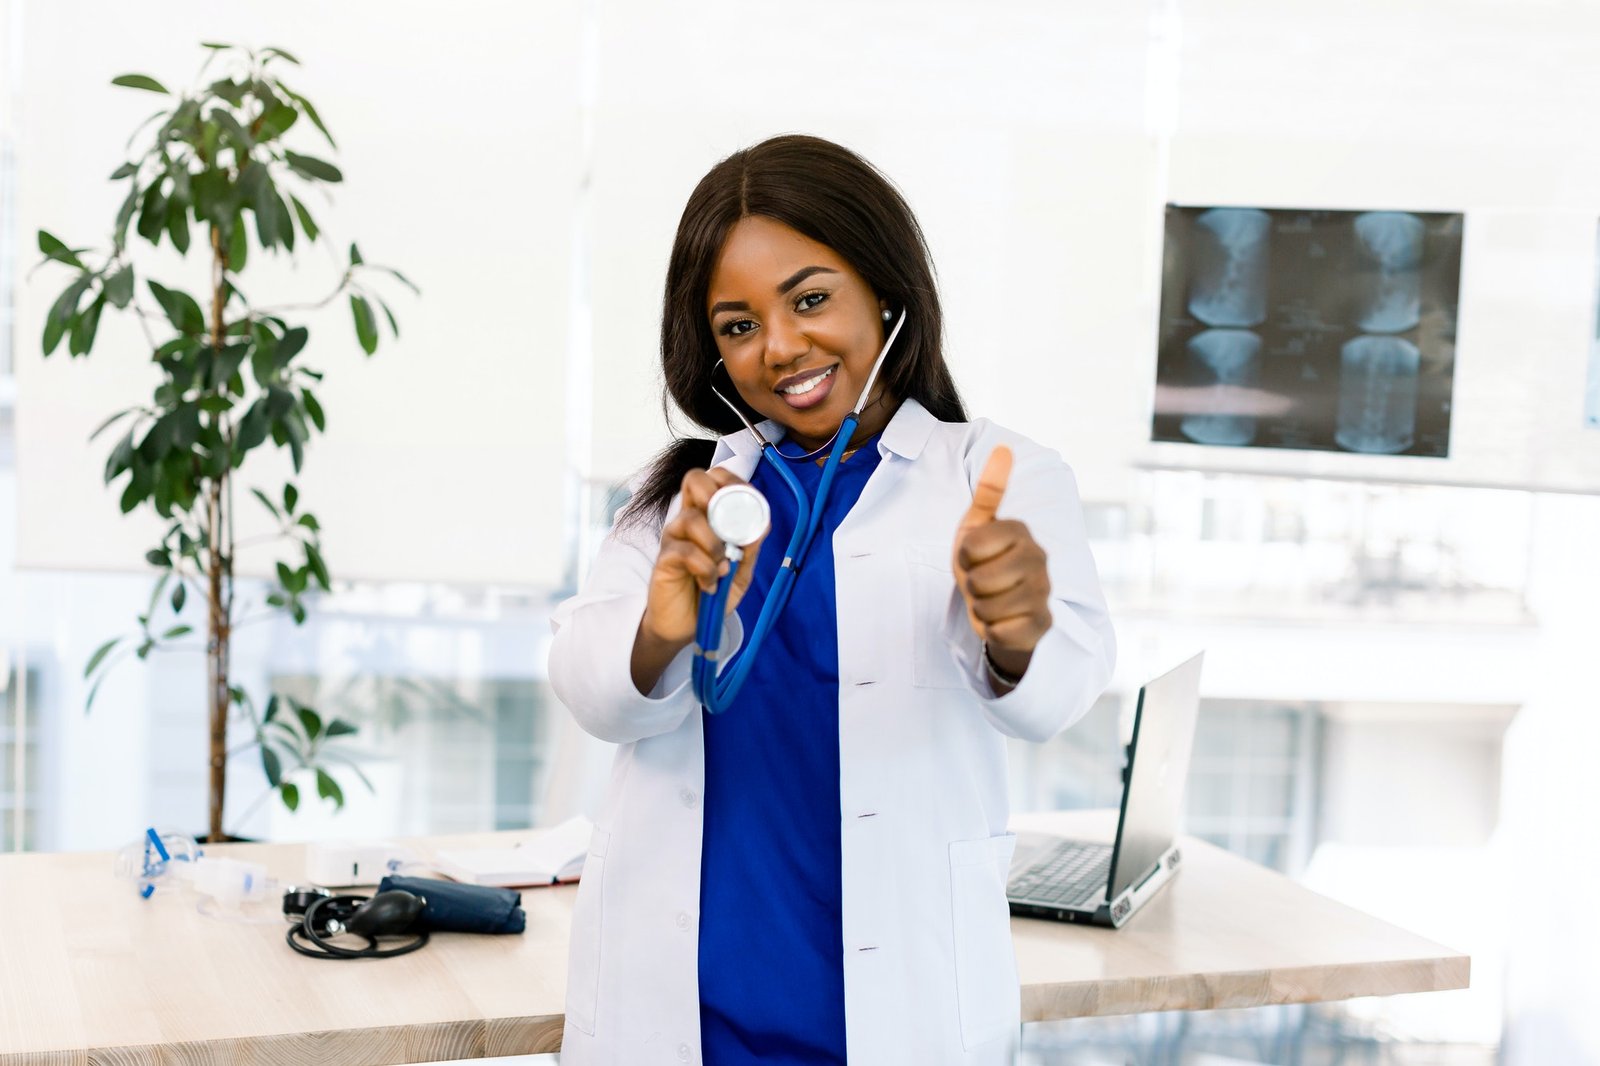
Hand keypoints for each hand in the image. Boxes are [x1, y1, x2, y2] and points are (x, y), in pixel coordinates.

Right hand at [632, 468, 765, 693]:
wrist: (685, 626)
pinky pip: (686, 552)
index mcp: (708, 517)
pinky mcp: (664, 560)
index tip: (749, 503)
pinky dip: (705, 569)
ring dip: (715, 544)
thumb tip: (762, 525)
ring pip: (692, 518)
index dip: (732, 481)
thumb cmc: (712, 593)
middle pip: (694, 478)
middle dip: (717, 495)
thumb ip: (750, 548)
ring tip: (722, 568)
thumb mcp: (741, 572)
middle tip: (728, 524)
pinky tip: (709, 583)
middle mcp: (688, 520)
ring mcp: (673, 537)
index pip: (714, 478)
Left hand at [951, 445, 1051, 684]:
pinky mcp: (1042, 624)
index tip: (975, 555)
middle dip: (972, 585)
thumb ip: (989, 490)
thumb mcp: (978, 526)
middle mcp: (1039, 559)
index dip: (964, 556)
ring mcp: (1043, 593)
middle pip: (979, 580)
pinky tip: (1002, 621)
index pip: (971, 546)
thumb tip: (1003, 447)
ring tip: (991, 600)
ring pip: (988, 607)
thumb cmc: (985, 562)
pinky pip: (999, 632)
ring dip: (981, 609)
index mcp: (1020, 532)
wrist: (999, 608)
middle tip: (982, 581)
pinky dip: (992, 631)